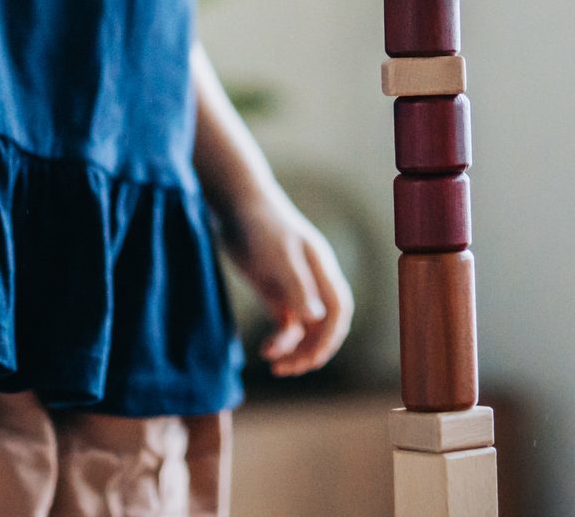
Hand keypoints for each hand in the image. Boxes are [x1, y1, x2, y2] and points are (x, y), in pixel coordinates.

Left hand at [221, 189, 353, 376]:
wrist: (235, 204)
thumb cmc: (260, 225)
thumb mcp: (278, 256)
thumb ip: (297, 287)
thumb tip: (316, 320)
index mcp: (321, 269)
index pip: (339, 311)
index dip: (331, 338)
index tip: (311, 359)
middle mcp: (313, 280)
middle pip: (326, 325)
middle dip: (313, 350)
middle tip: (291, 369)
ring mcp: (294, 286)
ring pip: (306, 329)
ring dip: (295, 350)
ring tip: (276, 367)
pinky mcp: (276, 290)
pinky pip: (286, 324)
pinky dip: (279, 341)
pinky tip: (265, 350)